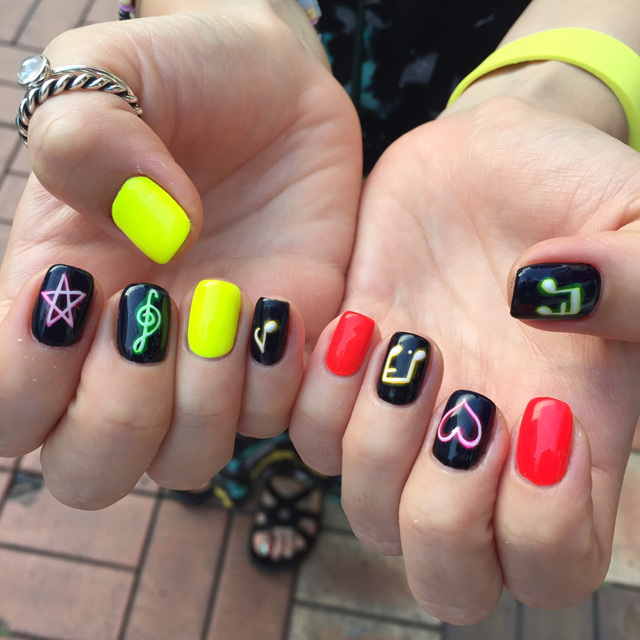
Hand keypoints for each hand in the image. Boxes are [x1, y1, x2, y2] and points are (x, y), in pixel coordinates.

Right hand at [0, 2, 360, 507]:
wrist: (279, 88)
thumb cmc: (185, 75)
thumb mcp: (113, 71)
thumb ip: (87, 139)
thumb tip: (155, 236)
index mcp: (59, 297)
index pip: (5, 409)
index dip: (23, 385)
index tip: (78, 289)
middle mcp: (127, 349)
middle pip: (91, 470)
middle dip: (119, 416)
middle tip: (152, 311)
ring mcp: (208, 363)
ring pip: (186, 463)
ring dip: (204, 403)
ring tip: (229, 298)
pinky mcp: (279, 353)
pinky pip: (272, 420)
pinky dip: (277, 381)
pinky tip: (283, 302)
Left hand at [290, 95, 639, 622]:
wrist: (490, 158)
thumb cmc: (573, 191)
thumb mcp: (637, 223)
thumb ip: (632, 280)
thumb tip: (541, 302)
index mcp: (568, 442)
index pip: (548, 571)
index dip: (541, 532)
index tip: (547, 413)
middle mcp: (482, 448)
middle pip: (443, 574)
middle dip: (442, 512)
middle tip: (466, 405)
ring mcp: (408, 416)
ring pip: (366, 510)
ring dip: (377, 441)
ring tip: (410, 345)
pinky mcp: (349, 371)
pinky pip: (307, 432)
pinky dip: (318, 394)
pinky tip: (361, 322)